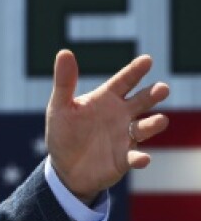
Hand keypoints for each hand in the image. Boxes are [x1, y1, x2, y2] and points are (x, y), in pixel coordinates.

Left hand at [46, 49, 170, 204]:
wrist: (64, 168)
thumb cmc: (63, 133)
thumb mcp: (60, 107)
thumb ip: (64, 82)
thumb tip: (64, 52)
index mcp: (106, 99)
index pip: (124, 81)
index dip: (135, 71)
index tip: (146, 60)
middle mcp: (121, 115)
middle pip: (141, 101)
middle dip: (152, 95)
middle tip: (162, 88)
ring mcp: (125, 136)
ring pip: (144, 128)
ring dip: (152, 124)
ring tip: (160, 120)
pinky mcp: (125, 159)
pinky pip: (135, 157)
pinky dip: (139, 158)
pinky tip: (141, 158)